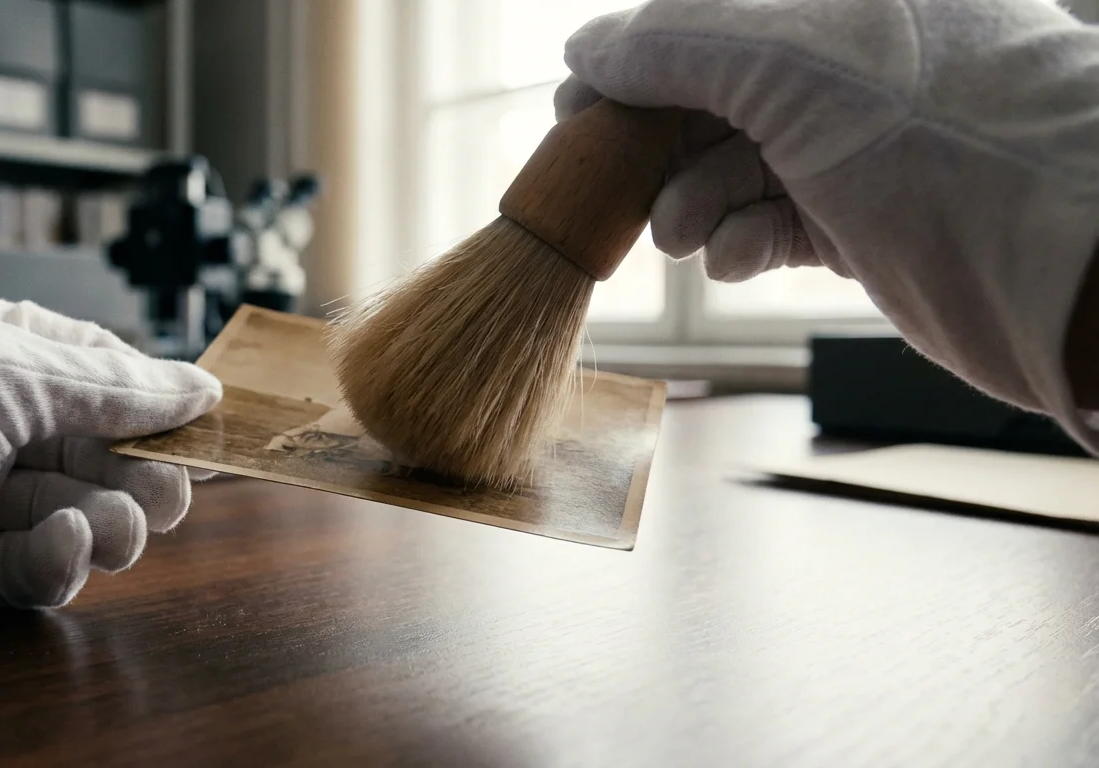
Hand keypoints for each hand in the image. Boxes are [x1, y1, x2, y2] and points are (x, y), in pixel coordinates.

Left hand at [0, 283, 220, 663]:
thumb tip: (198, 387)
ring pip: (73, 512)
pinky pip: (29, 570)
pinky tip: (64, 548)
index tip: (212, 429)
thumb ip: (111, 387)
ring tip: (121, 528)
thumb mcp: (4, 370)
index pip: (99, 373)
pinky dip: (59, 562)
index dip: (158, 403)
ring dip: (111, 521)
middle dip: (142, 472)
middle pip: (96, 450)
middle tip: (173, 494)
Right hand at [556, 0, 1098, 449]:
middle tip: (603, 183)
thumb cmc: (945, 136)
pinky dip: (741, 241)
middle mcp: (849, 66)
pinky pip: (774, 223)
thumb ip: (680, 44)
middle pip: (714, 94)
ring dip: (691, 200)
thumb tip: (588, 49)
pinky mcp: (863, 223)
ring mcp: (859, 147)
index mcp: (840, 1)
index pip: (708, 19)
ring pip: (736, 164)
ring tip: (675, 234)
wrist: (1063, 266)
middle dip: (655, 140)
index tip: (576, 105)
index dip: (635, 60)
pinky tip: (733, 258)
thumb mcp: (793, 59)